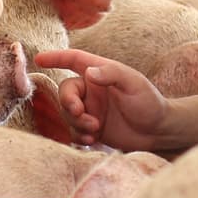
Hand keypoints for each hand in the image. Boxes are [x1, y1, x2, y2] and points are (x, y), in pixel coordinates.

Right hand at [34, 49, 169, 149]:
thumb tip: (89, 72)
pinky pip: (73, 130)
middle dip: (68, 104)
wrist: (158, 132)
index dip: (56, 57)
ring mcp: (91, 109)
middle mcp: (92, 89)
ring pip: (67, 114)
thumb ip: (111, 74)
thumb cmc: (150, 102)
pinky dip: (78, 135)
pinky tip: (92, 139)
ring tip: (95, 130)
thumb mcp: (134, 83)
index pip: (74, 60)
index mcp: (101, 72)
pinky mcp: (91, 127)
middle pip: (65, 91)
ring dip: (76, 123)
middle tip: (81, 115)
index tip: (38, 58)